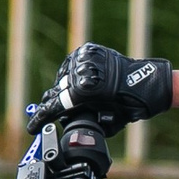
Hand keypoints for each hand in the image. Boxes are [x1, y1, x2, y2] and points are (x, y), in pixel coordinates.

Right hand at [37, 44, 174, 132]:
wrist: (147, 86)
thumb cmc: (129, 107)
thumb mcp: (103, 122)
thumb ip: (80, 120)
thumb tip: (64, 119)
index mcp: (83, 91)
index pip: (53, 107)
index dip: (40, 119)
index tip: (32, 127)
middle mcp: (80, 72)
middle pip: (55, 92)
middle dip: (53, 105)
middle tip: (50, 115)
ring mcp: (82, 58)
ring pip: (62, 78)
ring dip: (63, 89)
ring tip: (72, 99)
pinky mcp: (87, 50)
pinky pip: (72, 66)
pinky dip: (72, 75)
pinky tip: (77, 84)